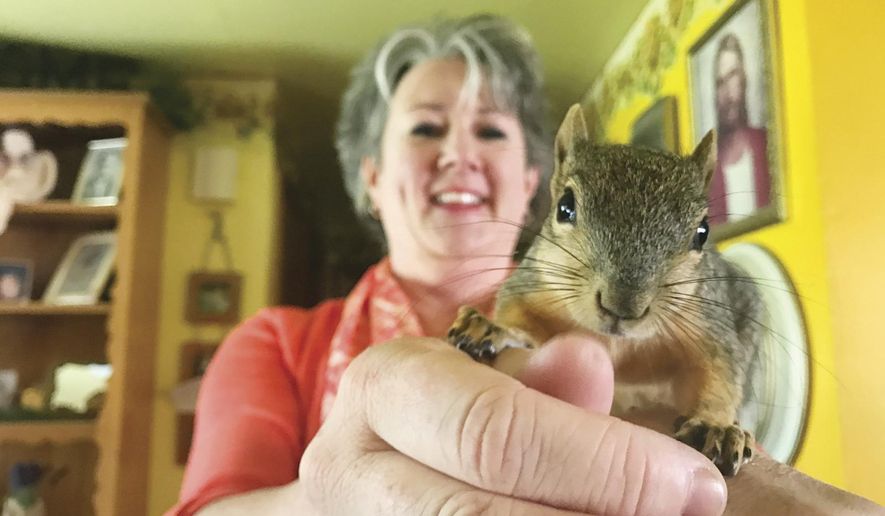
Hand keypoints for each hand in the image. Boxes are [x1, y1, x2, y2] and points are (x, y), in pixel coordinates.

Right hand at [299, 334, 725, 514]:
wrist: (365, 473)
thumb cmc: (440, 419)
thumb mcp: (482, 382)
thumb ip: (540, 388)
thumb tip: (590, 361)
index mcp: (387, 389)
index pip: (495, 429)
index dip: (603, 461)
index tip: (694, 482)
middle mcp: (350, 466)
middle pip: (476, 514)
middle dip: (599, 515)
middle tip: (688, 515)